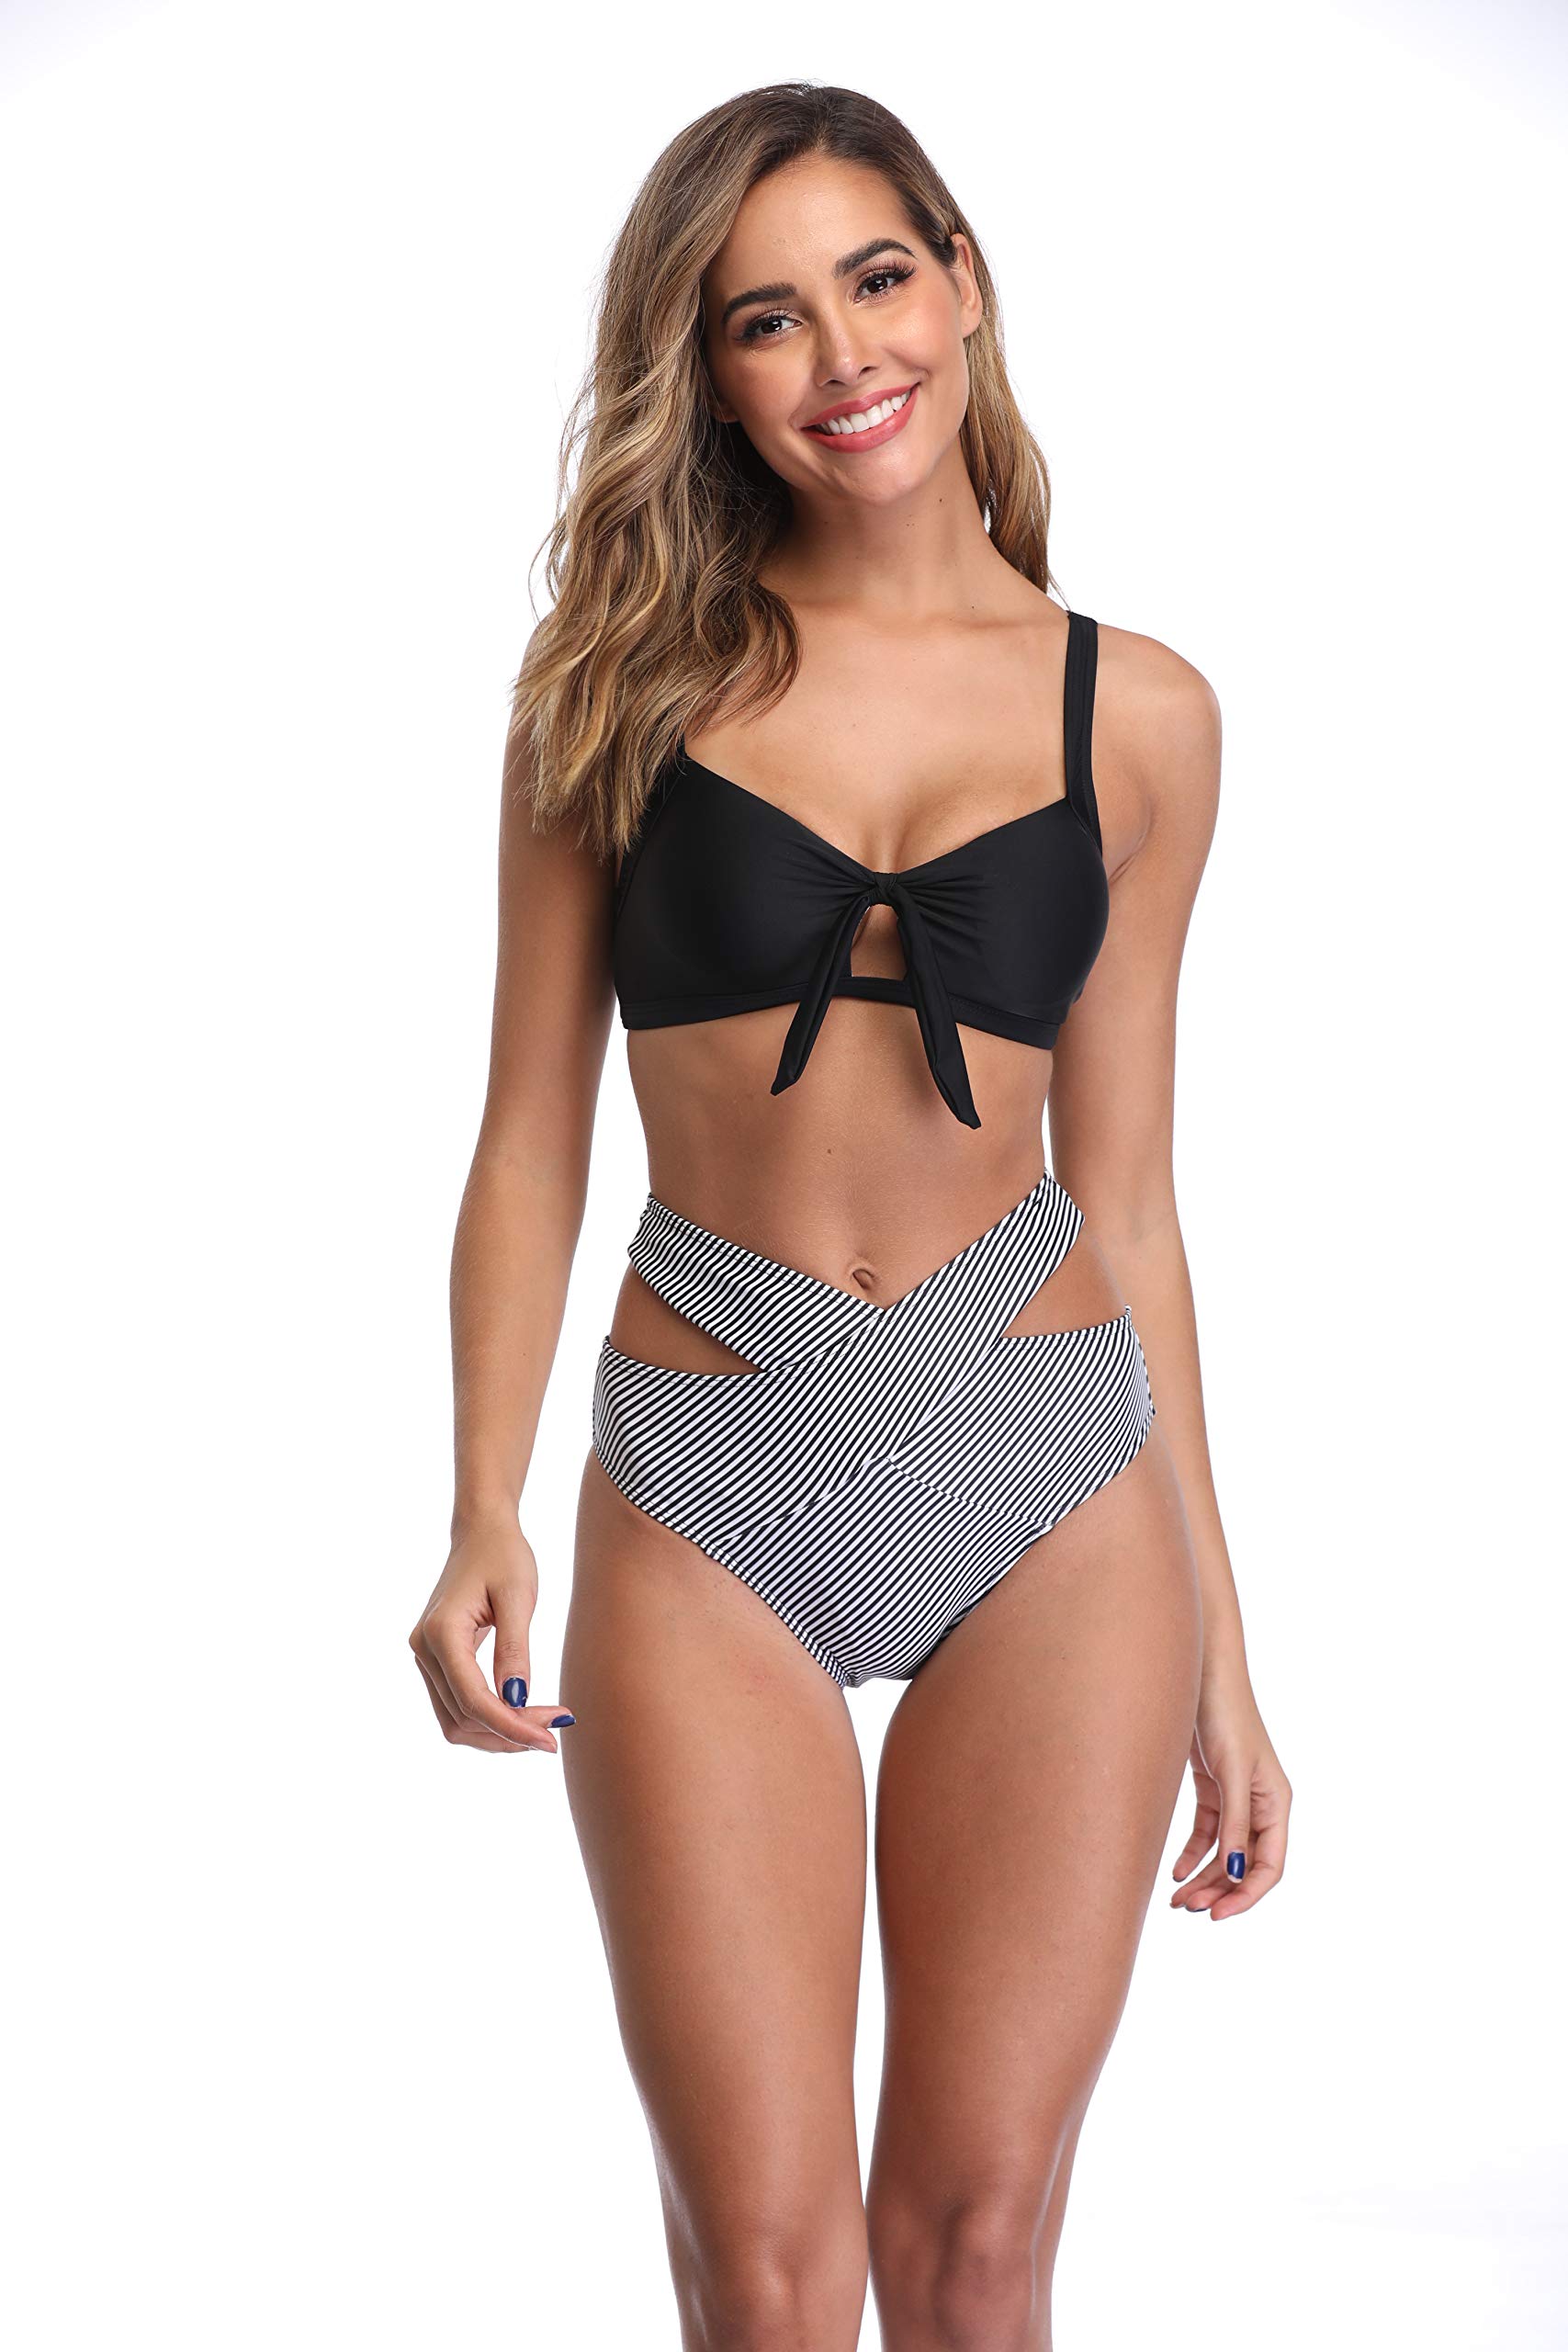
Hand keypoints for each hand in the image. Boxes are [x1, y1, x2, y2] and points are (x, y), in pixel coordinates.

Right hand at [408, 1515, 574, 1753]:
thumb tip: (518, 1701)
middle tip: (557, 1728)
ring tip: (544, 1726)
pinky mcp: (436, 1661)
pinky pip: (457, 1706)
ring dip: (498, 1733)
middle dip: (509, 1732)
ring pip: (456, 1721)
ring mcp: (425, 1657)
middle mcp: (424, 1650)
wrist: (482, 1532)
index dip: (512, 1727)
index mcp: (441, 1633)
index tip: (551, 1740)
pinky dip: (488, 1719)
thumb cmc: (504, 1556)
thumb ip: (515, 1651)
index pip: (474, 1700)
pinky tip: (523, 1714)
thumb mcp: (519, 1598)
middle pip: (462, 1719)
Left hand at [1169, 1658, 1290, 1920]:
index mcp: (1276, 1803)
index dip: (1247, 1895)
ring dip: (1204, 1876)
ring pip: (1223, 1851)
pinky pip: (1207, 1831)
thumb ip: (1235, 1824)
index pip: (1270, 1865)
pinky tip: (1175, 1870)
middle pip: (1244, 1863)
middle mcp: (1260, 1803)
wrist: (1200, 1674)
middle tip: (1187, 1908)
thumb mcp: (1231, 1773)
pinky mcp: (1212, 1786)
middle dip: (1219, 1890)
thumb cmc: (1224, 1716)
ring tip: (1177, 1898)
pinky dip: (1192, 1853)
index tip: (1218, 1915)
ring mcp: (1235, 1795)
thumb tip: (1237, 1874)